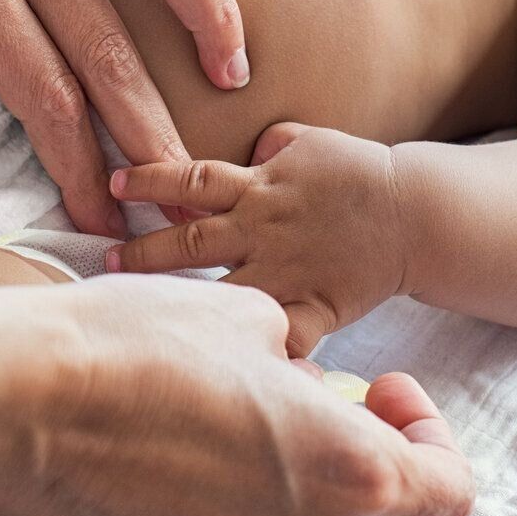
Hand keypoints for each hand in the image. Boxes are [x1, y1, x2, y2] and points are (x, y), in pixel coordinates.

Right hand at [0, 275, 472, 515]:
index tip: (381, 390)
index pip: (447, 491)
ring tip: (220, 419)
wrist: (20, 403)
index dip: (428, 434)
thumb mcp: (249, 315)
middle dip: (346, 454)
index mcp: (349, 474)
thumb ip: (300, 359)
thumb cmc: (139, 345)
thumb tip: (293, 384)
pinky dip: (220, 515)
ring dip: (281, 486)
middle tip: (292, 392)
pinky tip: (170, 458)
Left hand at [107, 123, 410, 355]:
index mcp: (259, 187)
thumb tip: (246, 148)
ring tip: (139, 310)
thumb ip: (270, 145)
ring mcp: (285, 272)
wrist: (414, 214)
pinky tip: (216, 374)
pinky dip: (253, 356)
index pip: (190, 178)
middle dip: (141, 251)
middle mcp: (263, 229)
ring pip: (219, 291)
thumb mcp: (310, 141)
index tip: (112, 184)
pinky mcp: (311, 308)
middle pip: (189, 239)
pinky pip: (277, 340)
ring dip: (177, 301)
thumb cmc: (360, 174)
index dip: (148, 179)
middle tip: (102, 261)